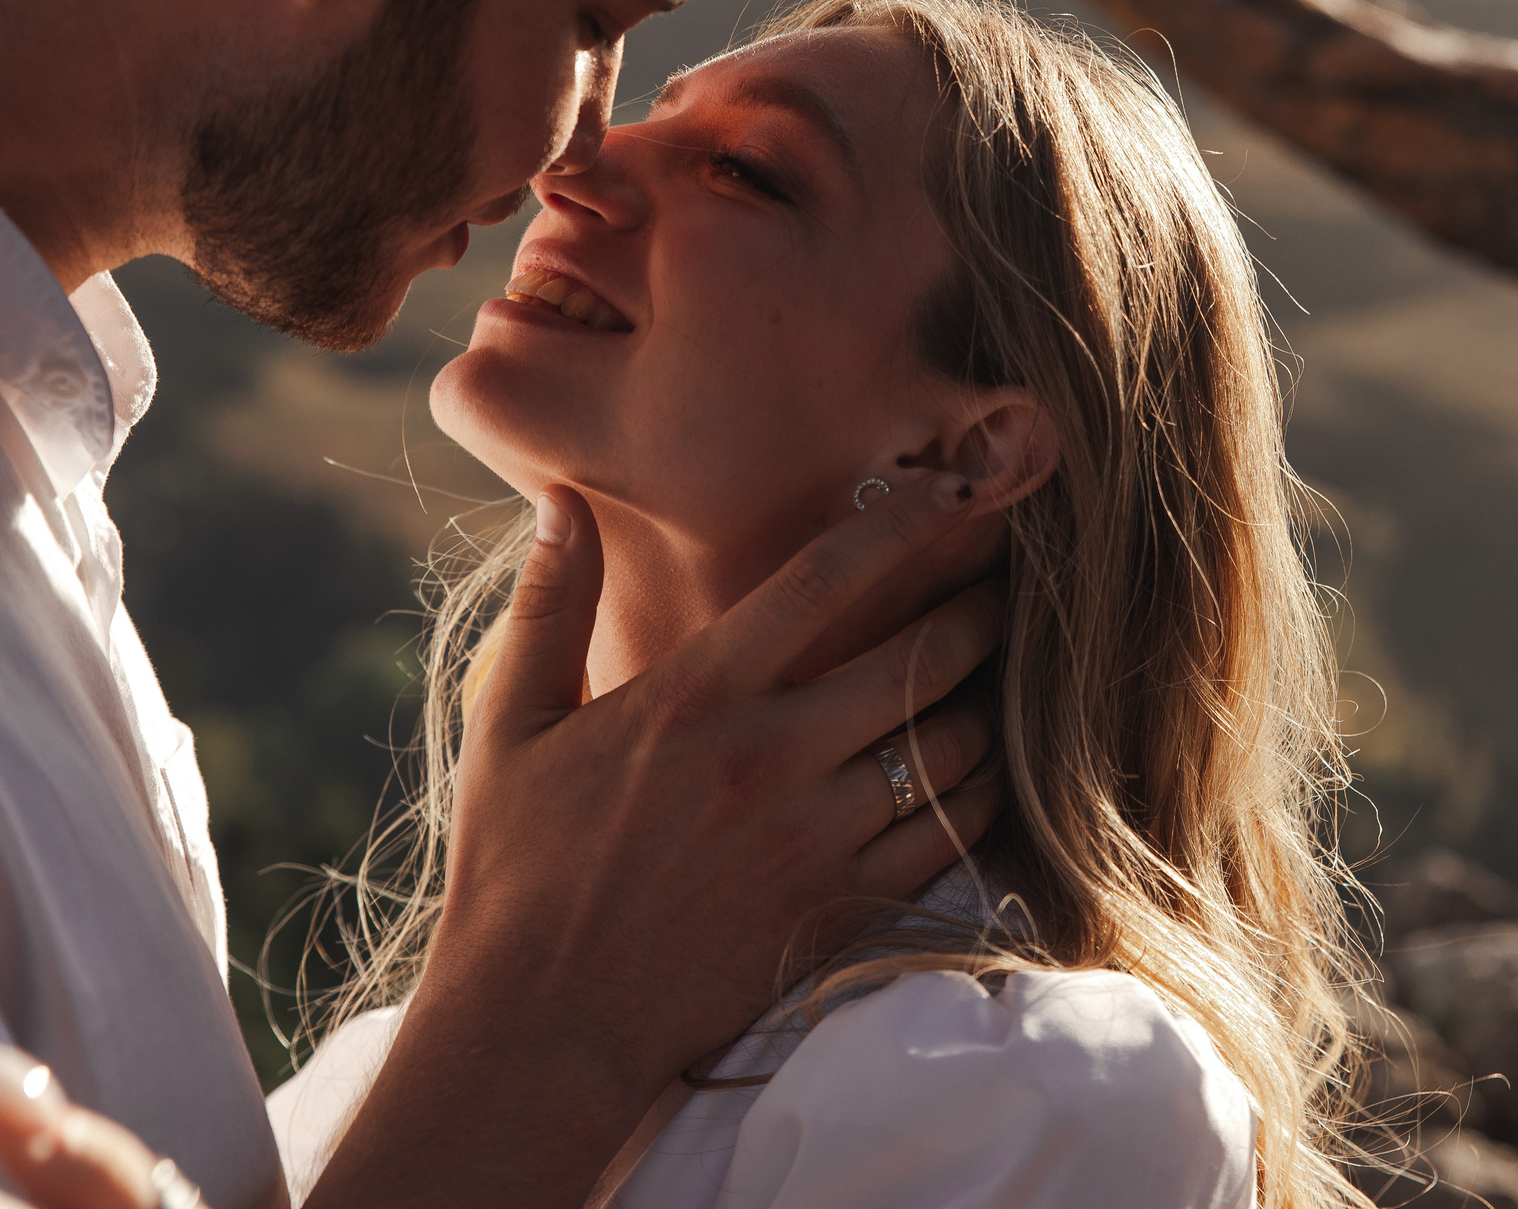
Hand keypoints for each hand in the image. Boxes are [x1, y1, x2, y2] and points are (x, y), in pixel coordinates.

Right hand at [310, 472, 1004, 1208]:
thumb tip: (561, 503)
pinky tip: (988, 769)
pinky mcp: (837, 908)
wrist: (540, 1025)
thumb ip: (547, 606)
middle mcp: (768, 755)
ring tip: (1009, 671)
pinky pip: (947, 838)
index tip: (949, 491)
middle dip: (979, 609)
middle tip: (1008, 582)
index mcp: (694, 695)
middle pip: (918, 657)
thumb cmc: (515, 871)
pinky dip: (983, 794)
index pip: (823, 579)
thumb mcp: (508, 726)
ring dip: (991, 700)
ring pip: (947, 746)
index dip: (902, 523)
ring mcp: (812, 835)